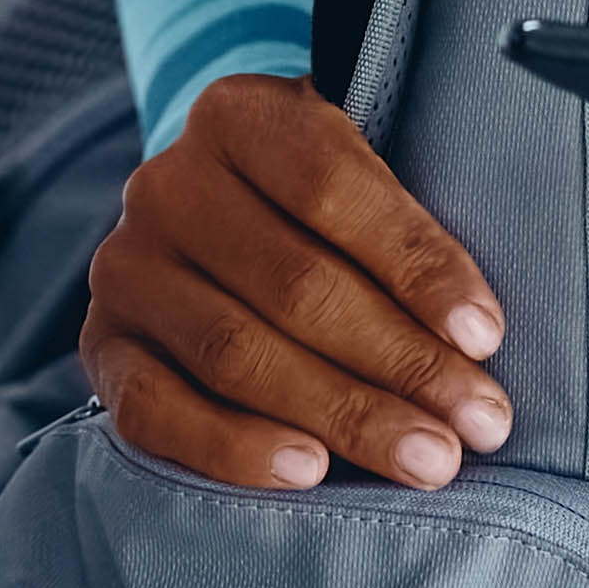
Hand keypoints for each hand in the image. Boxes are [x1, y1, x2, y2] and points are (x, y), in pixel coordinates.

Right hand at [84, 71, 517, 491]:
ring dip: (344, 414)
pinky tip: (308, 472)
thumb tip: (479, 336)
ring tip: (427, 460)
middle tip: (480, 422)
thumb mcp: (357, 169)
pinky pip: (155, 411)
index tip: (487, 336)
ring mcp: (126, 269)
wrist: (210, 221)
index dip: (414, 264)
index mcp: (236, 115)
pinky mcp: (102, 349)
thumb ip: (403, 224)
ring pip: (237, 353)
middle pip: (294, 284)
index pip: (330, 187)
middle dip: (401, 362)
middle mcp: (166, 185)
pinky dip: (233, 447)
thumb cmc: (317, 205)